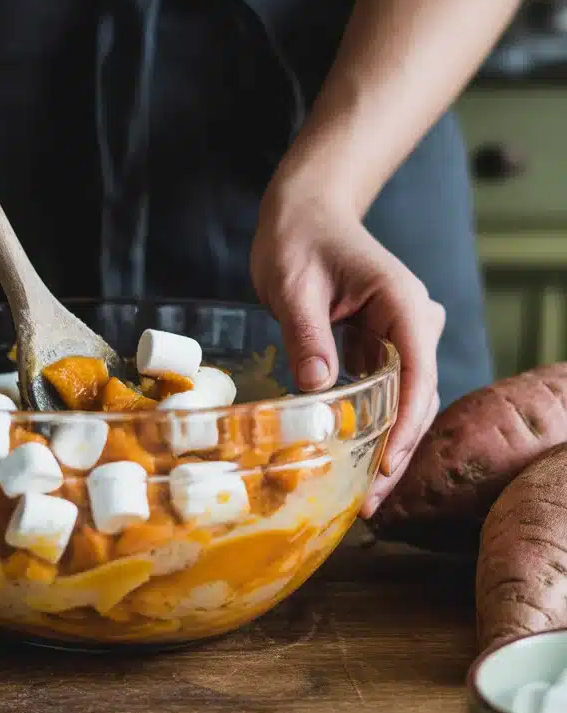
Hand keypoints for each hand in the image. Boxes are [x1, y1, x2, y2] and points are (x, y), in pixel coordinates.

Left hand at [250, 181, 444, 514]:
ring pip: (405, 399)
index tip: (386, 467)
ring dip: (386, 443)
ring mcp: (400, 333)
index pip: (418, 375)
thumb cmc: (298, 238)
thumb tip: (318, 390)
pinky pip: (385, 390)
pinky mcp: (382, 343)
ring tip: (361, 492)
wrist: (304, 210)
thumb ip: (308, 335)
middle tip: (367, 502)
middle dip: (396, 450)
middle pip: (417, 397)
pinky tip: (352, 456)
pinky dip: (372, 423)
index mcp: (401, 303)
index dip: (405, 427)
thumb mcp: (294, 285)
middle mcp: (412, 321)